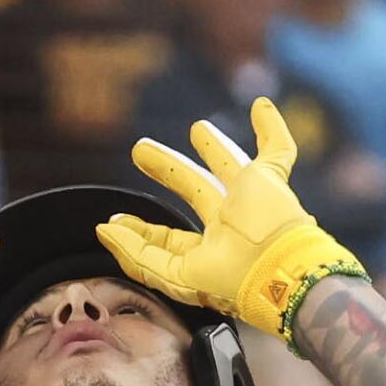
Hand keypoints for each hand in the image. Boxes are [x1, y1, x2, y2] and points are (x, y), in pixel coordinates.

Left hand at [95, 97, 363, 342]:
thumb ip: (137, 255)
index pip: (169, 237)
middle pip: (193, 189)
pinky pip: (278, 148)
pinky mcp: (270, 179)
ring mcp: (252, 200)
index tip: (115, 219)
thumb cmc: (232, 279)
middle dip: (166, 169)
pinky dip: (272, 126)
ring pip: (229, 163)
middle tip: (140, 149)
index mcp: (209, 252)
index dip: (141, 229)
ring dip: (214, 145)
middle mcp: (229, 224)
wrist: (281, 269)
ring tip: (197, 127)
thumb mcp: (174, 275)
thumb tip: (105, 229)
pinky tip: (261, 105)